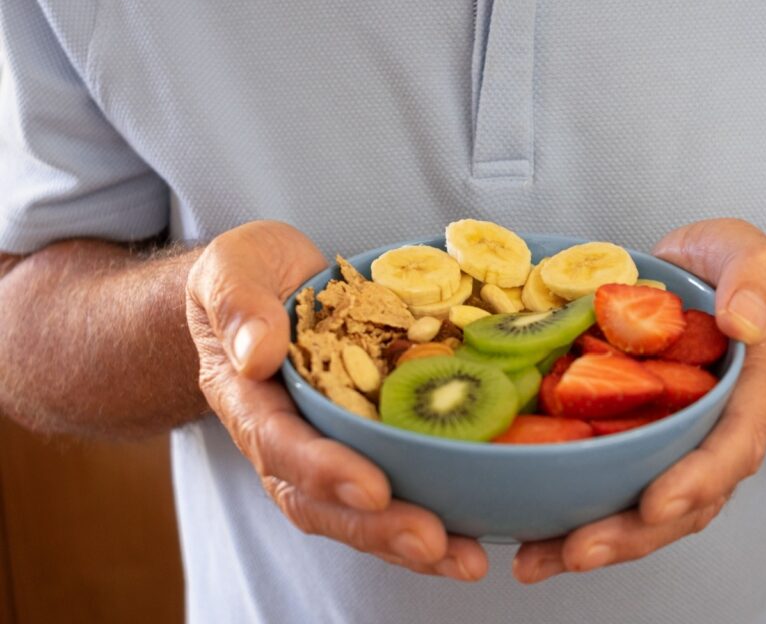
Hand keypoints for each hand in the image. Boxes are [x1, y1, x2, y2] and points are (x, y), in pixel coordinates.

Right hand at [185, 220, 487, 580]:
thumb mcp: (233, 266)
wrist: (268, 282)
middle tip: (432, 542)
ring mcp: (326, 445)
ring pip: (358, 510)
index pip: (281, 445)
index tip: (373, 487)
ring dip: (408, 540)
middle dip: (377, 527)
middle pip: (322, 500)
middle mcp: (286, 437)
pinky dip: (431, 510)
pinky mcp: (365, 440)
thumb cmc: (250, 272)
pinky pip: (393, 484)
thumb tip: (256, 353)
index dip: (325, 470)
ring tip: (464, 558)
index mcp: (249, 399)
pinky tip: (473, 532)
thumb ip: (238, 303)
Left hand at [512, 218, 765, 582]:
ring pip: (642, 510)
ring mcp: (671, 445)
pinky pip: (608, 485)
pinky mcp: (631, 441)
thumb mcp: (748, 254)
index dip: (697, 483)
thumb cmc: (728, 269)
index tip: (656, 506)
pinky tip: (527, 534)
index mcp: (747, 397)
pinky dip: (570, 513)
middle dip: (632, 533)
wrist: (701, 280)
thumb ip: (756, 280)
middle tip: (577, 551)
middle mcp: (711, 435)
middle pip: (683, 503)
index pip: (732, 449)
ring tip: (538, 562)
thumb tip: (745, 322)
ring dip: (594, 541)